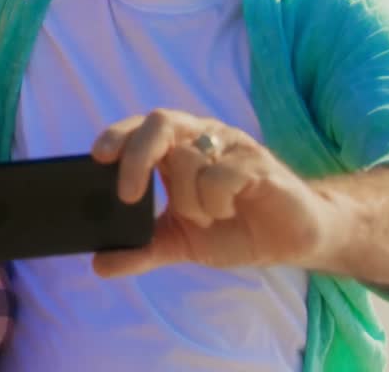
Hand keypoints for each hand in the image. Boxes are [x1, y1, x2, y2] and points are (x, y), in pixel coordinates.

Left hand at [90, 109, 332, 276]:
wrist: (291, 240)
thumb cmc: (232, 229)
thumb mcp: (180, 242)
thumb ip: (142, 250)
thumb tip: (99, 265)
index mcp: (178, 148)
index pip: (141, 127)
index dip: (118, 135)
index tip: (98, 157)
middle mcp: (202, 137)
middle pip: (161, 122)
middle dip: (137, 156)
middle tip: (129, 195)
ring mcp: (231, 146)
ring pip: (188, 158)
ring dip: (186, 200)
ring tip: (204, 218)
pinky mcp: (257, 163)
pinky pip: (221, 175)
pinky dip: (214, 201)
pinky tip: (226, 212)